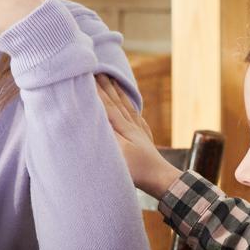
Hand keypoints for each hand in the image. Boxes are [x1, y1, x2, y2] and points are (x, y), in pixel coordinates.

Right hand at [96, 76, 181, 198]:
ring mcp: (139, 131)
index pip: (107, 105)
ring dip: (117, 92)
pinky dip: (130, 106)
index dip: (97, 91)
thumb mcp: (119, 153)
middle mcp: (132, 125)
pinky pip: (136, 116)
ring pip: (126, 106)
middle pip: (117, 101)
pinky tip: (130, 104)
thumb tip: (97, 116)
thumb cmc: (137, 170)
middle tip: (98, 70)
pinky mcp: (143, 138)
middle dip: (106, 85)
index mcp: (124, 128)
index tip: (88, 75)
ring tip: (112, 80)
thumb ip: (108, 134)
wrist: (161, 180)